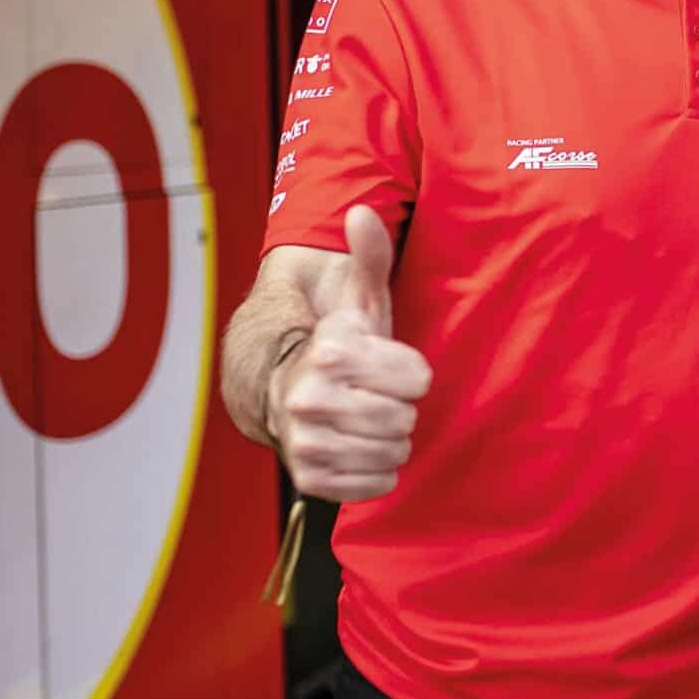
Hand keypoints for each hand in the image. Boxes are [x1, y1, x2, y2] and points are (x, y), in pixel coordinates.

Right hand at [270, 205, 432, 501]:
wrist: (279, 389)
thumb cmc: (337, 345)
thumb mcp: (358, 300)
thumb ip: (370, 256)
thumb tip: (363, 214)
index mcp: (330, 354)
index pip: (419, 378)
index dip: (410, 371)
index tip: (386, 364)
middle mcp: (309, 399)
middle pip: (407, 417)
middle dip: (399, 405)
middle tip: (375, 394)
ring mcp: (305, 442)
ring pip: (395, 451)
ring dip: (390, 437)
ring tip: (366, 418)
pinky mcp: (309, 478)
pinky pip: (377, 484)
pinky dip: (377, 470)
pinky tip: (359, 446)